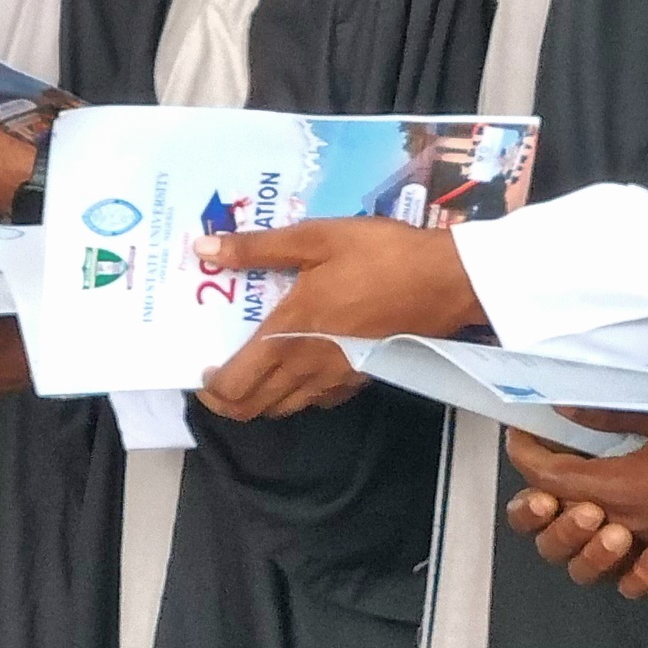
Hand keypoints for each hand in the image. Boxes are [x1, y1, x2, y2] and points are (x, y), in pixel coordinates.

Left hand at [192, 218, 479, 419]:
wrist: (446, 281)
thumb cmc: (379, 255)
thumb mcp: (315, 238)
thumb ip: (258, 248)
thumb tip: (204, 248)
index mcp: (287, 333)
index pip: (234, 385)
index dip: (209, 389)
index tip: (201, 371)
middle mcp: (306, 366)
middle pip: (253, 407)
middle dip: (227, 401)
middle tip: (217, 379)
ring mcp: (336, 378)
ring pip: (284, 408)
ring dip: (260, 400)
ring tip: (252, 372)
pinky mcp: (361, 379)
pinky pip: (317, 401)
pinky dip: (296, 396)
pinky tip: (298, 370)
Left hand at [501, 417, 647, 598]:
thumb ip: (610, 414)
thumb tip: (562, 406)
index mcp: (622, 489)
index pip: (549, 481)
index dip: (525, 456)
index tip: (522, 434)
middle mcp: (629, 525)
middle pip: (554, 535)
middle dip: (535, 503)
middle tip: (545, 468)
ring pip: (586, 567)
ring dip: (571, 540)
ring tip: (579, 506)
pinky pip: (631, 581)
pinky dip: (618, 569)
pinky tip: (621, 538)